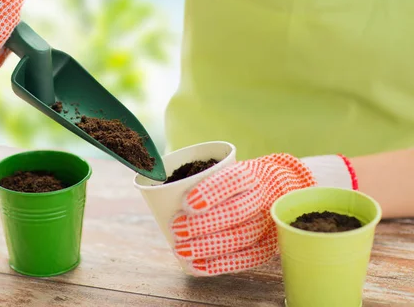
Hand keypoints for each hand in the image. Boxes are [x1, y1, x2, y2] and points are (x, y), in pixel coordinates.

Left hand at [170, 154, 316, 275]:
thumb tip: (157, 190)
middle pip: (235, 213)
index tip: (185, 203)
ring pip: (240, 237)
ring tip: (180, 249)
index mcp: (250, 174)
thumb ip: (198, 177)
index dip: (210, 193)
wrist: (278, 189)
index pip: (233, 180)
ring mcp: (268, 223)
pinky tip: (196, 266)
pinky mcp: (268, 246)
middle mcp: (262, 198)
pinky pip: (246, 259)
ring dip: (207, 246)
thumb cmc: (237, 181)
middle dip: (202, 224)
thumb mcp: (224, 168)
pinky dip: (219, 264)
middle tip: (175, 227)